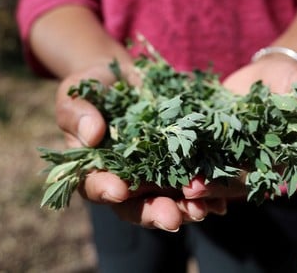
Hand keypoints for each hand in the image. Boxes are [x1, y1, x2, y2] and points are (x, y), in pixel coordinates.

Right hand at [54, 63, 223, 230]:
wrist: (126, 78)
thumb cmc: (93, 87)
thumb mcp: (77, 94)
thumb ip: (77, 114)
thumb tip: (92, 135)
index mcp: (94, 169)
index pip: (96, 186)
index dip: (106, 190)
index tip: (119, 190)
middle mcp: (124, 181)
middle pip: (136, 206)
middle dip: (154, 213)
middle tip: (171, 217)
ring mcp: (154, 176)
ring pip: (168, 201)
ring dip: (185, 210)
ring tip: (201, 211)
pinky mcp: (180, 165)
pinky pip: (194, 185)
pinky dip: (207, 196)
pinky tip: (220, 201)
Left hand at [179, 56, 296, 201]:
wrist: (273, 71)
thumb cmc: (294, 79)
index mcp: (276, 159)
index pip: (253, 177)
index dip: (232, 183)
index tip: (207, 187)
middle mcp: (251, 162)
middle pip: (226, 180)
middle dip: (206, 186)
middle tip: (186, 190)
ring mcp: (230, 151)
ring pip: (206, 169)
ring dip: (187, 176)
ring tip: (165, 182)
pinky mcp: (212, 137)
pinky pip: (192, 147)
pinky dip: (175, 153)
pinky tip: (156, 154)